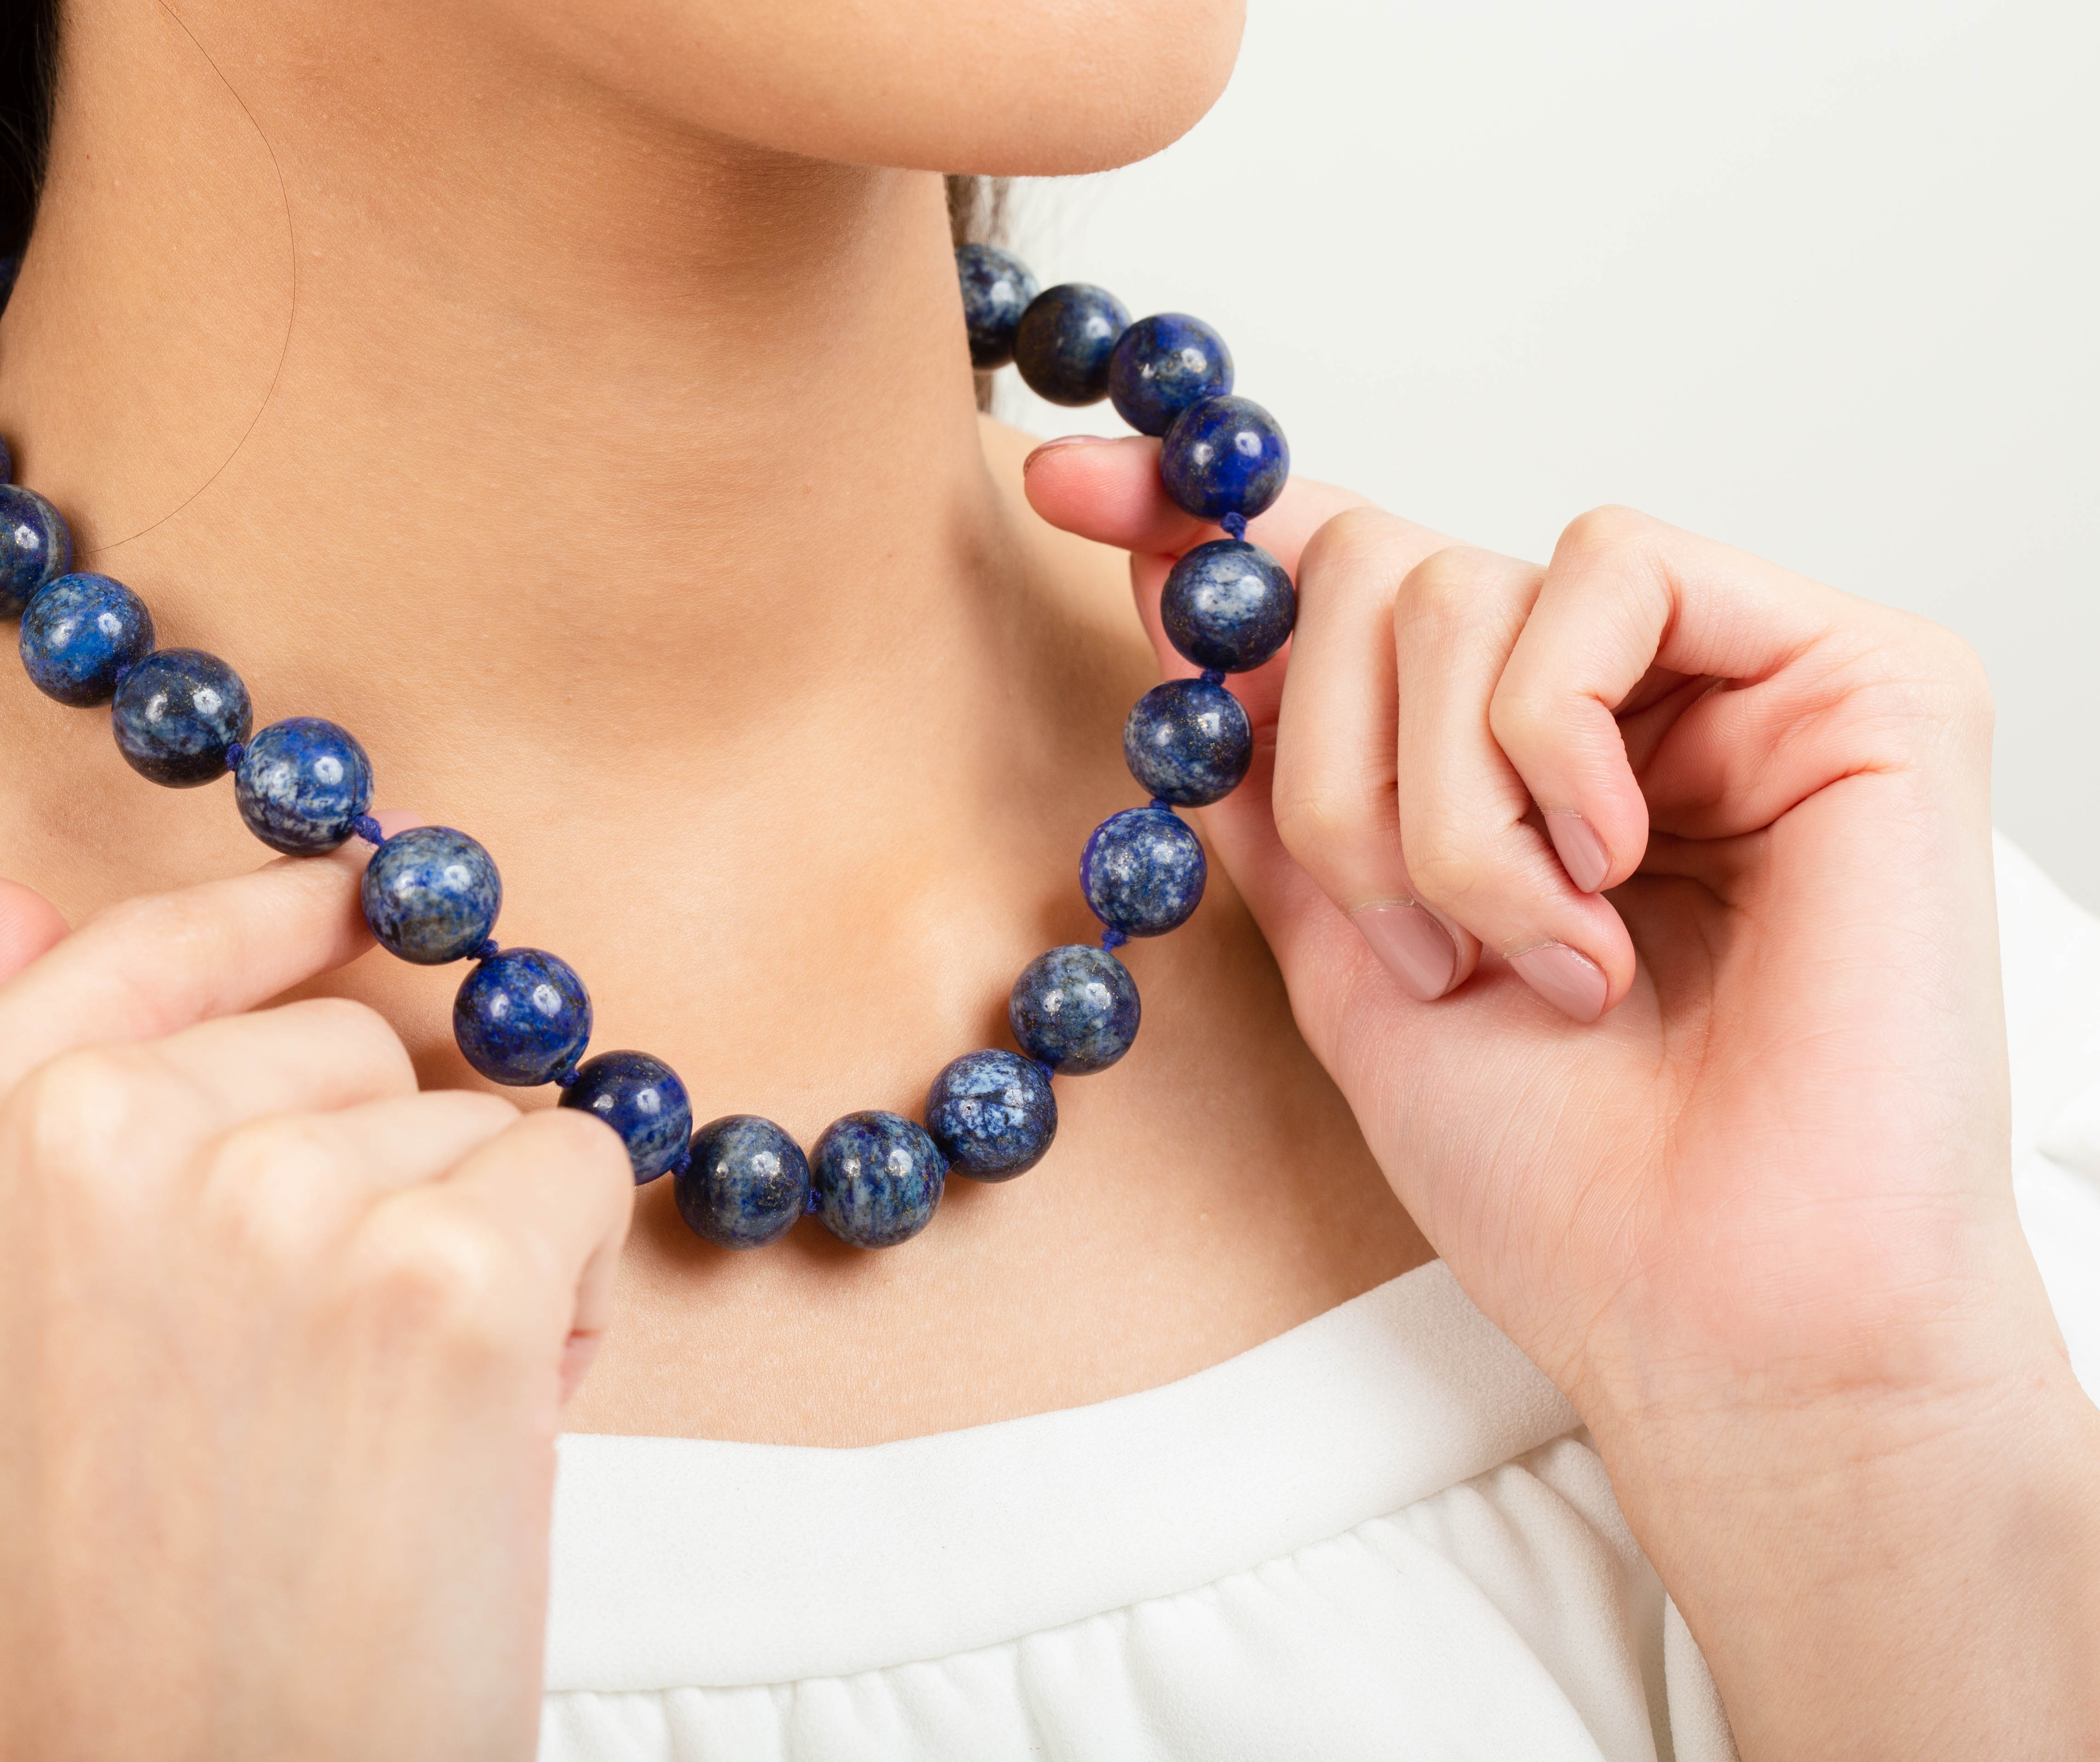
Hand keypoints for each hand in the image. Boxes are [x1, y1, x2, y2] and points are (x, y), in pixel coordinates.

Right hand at [0, 856, 630, 1761]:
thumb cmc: (88, 1616)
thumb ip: (2, 1109)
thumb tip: (7, 902)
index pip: (142, 944)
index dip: (267, 923)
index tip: (349, 904)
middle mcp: (88, 1134)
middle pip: (343, 1041)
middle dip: (375, 1168)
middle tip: (327, 1356)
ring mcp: (272, 1191)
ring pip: (470, 1121)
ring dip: (468, 1244)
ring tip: (383, 1420)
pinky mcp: (444, 1274)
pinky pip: (580, 1179)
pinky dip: (568, 1291)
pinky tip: (485, 1425)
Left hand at [1026, 438, 2099, 1755]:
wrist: (1703, 1301)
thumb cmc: (1553, 1168)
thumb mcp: (1346, 953)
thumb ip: (1272, 780)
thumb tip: (1176, 606)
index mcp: (1503, 760)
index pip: (1341, 574)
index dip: (1203, 522)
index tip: (1065, 482)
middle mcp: (1619, 701)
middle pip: (1371, 572)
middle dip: (1328, 769)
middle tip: (1407, 939)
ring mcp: (1739, 678)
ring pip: (1462, 582)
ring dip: (1440, 805)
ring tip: (1528, 952)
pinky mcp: (1860, 670)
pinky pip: (1612, 572)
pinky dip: (1554, 738)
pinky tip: (1611, 871)